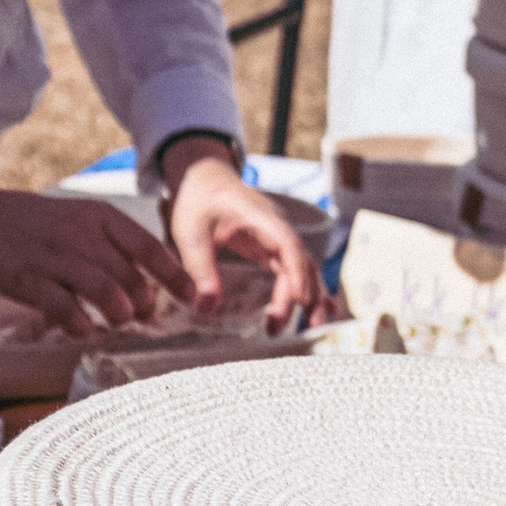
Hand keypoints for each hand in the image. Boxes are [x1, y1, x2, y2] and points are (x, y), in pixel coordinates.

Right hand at [0, 169, 192, 336]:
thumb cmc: (34, 223)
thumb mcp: (79, 216)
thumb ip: (112, 243)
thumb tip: (150, 279)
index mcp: (98, 216)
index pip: (149, 247)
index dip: (175, 276)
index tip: (191, 296)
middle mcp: (80, 234)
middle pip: (131, 276)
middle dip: (145, 303)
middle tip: (144, 314)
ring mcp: (54, 257)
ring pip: (105, 293)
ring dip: (118, 315)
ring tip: (116, 321)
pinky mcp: (27, 280)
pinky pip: (65, 310)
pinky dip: (81, 325)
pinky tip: (83, 328)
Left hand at [162, 144, 320, 323]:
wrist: (205, 178)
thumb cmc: (199, 201)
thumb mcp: (191, 234)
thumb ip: (199, 270)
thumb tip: (206, 308)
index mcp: (261, 217)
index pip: (288, 245)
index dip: (297, 273)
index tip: (300, 301)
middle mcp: (277, 227)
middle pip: (301, 261)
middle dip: (306, 293)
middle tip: (299, 327)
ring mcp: (278, 237)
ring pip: (304, 267)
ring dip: (311, 294)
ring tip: (312, 325)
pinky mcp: (274, 247)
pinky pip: (295, 269)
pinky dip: (306, 288)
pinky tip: (314, 309)